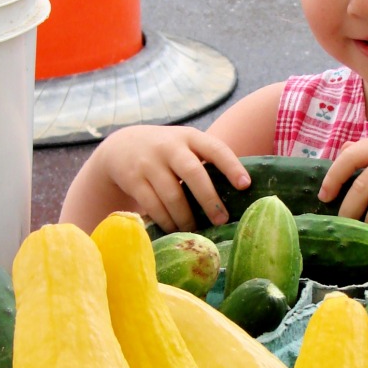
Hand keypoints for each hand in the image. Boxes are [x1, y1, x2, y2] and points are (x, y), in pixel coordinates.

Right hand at [61, 124, 250, 232]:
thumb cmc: (167, 152)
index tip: (245, 186)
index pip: (215, 149)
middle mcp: (170, 147)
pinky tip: (174, 229)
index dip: (231, 167)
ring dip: (186, 218)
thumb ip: (206, 161)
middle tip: (222, 220)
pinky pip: (153, 206)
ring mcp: (149, 163)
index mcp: (190, 137)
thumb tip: (240, 194)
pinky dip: (166, 221)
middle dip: (209, 199)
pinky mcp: (133, 180)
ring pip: (172, 195)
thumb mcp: (185, 145)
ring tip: (196, 231)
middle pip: (193, 174)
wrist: (122, 146)